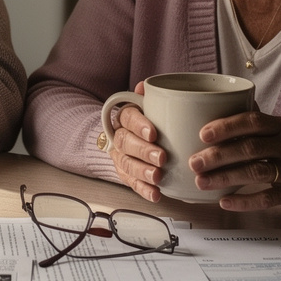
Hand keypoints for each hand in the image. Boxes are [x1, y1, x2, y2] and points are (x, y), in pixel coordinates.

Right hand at [107, 82, 168, 202]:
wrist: (129, 136)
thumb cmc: (146, 120)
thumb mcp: (148, 106)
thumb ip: (151, 97)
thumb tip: (145, 86)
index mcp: (125, 117)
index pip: (128, 117)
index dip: (140, 125)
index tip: (154, 133)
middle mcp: (119, 136)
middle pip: (126, 142)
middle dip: (144, 151)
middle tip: (162, 157)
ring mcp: (120, 156)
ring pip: (127, 164)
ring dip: (143, 171)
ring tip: (158, 176)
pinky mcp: (125, 174)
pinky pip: (131, 183)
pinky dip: (143, 190)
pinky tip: (155, 193)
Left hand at [188, 110, 280, 212]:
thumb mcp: (279, 131)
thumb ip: (252, 122)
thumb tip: (217, 104)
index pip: (253, 122)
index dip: (227, 127)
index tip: (202, 134)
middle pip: (250, 148)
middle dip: (219, 155)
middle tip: (194, 162)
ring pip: (256, 172)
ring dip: (225, 177)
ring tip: (201, 182)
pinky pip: (267, 198)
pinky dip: (244, 200)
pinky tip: (224, 201)